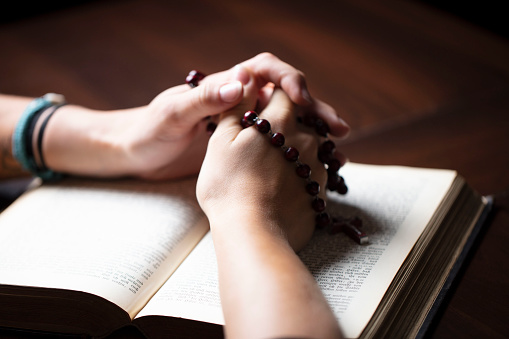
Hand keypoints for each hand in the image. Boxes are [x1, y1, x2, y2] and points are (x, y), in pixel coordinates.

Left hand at [123, 53, 348, 179]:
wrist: (135, 153)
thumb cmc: (148, 130)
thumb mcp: (172, 113)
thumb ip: (204, 97)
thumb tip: (242, 83)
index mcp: (224, 85)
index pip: (265, 69)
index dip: (287, 78)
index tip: (301, 98)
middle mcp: (238, 101)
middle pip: (285, 96)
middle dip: (314, 108)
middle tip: (337, 129)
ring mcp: (242, 124)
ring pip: (286, 120)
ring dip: (311, 131)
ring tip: (336, 150)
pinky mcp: (241, 146)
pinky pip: (275, 143)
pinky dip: (296, 150)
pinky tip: (311, 165)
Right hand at [197, 78, 340, 250]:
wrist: (252, 233)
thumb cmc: (228, 185)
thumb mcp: (222, 140)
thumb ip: (236, 105)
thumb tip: (245, 74)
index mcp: (282, 119)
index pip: (285, 91)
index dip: (271, 95)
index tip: (259, 107)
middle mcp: (307, 138)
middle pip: (302, 117)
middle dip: (286, 122)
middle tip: (264, 141)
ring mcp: (317, 165)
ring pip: (311, 145)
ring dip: (296, 148)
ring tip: (271, 166)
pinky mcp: (320, 190)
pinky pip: (315, 171)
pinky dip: (301, 172)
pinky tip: (282, 184)